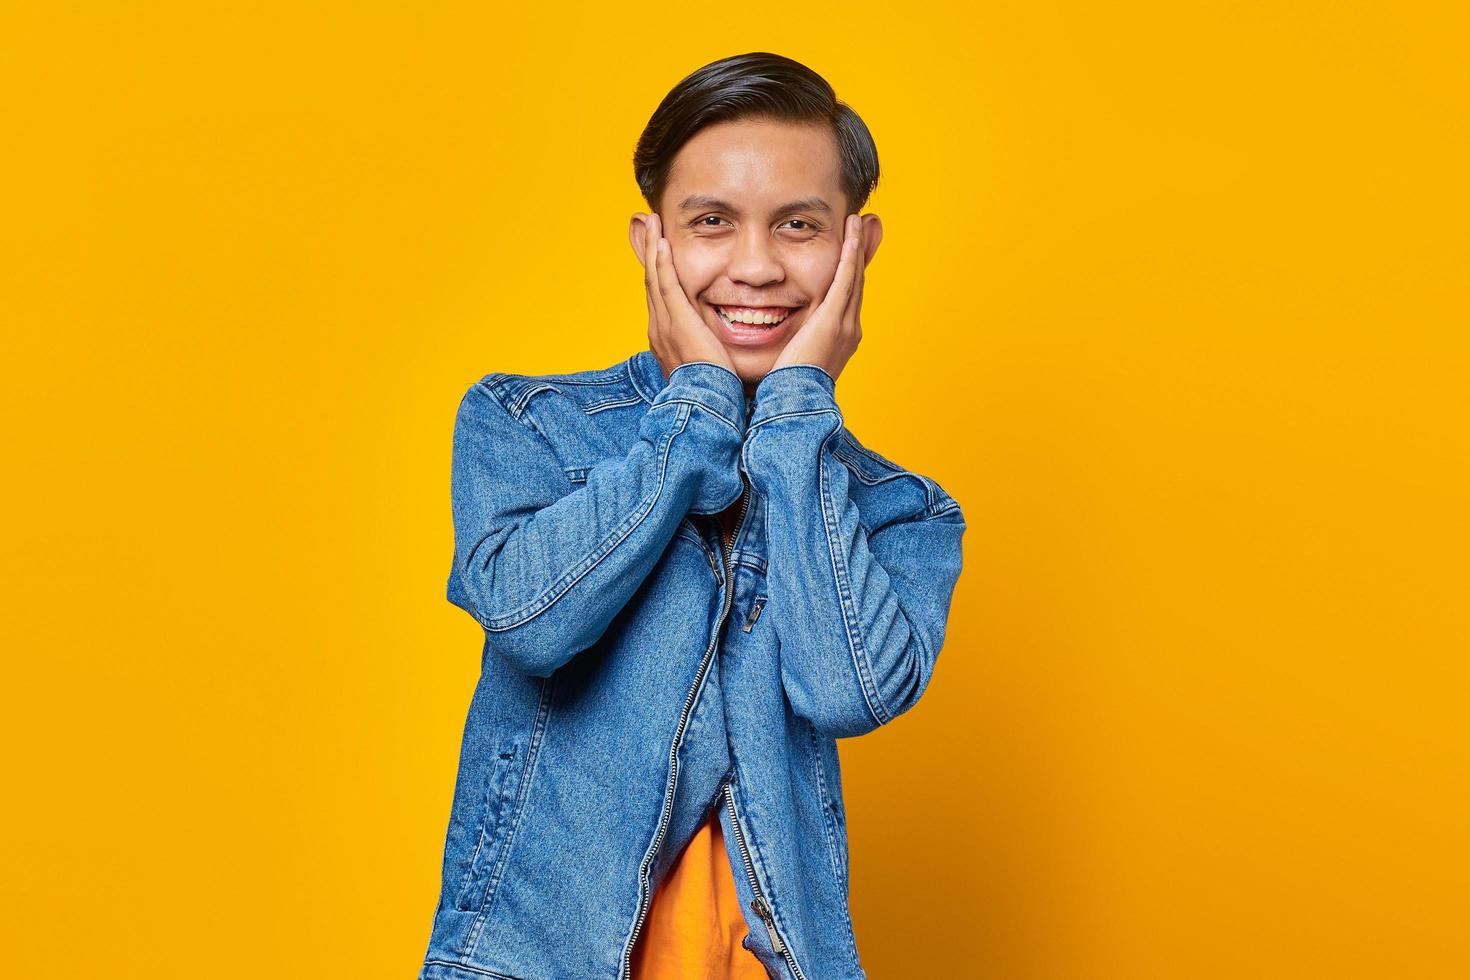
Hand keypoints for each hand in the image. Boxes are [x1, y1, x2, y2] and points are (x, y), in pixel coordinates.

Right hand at [641, 212, 736, 379]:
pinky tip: (661, 241)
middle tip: (648, 227)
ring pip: (654, 278)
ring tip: (651, 223)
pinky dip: (661, 262)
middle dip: (649, 253)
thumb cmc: (711, 392)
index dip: (657, 272)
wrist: (705, 406)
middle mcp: (659, 328)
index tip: (659, 252)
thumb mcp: (708, 367)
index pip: (661, 298)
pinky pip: (665, 284)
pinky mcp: (675, 321)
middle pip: (651, 282)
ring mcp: (664, 324)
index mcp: (666, 338)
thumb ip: (712, 352)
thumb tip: (723, 350)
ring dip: (652, 248)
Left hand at [770, 213, 865, 381]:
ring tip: (860, 221)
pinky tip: (852, 232)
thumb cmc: (788, 391)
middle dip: (862, 253)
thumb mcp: (793, 361)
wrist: (795, 406)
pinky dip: (850, 254)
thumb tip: (780, 339)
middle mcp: (848, 329)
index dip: (851, 271)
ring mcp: (844, 324)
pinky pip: (846, 279)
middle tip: (868, 225)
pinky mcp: (834, 320)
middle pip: (856, 283)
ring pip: (854, 277)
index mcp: (838, 338)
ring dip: (859, 247)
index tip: (853, 248)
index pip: (846, 297)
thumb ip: (791, 344)